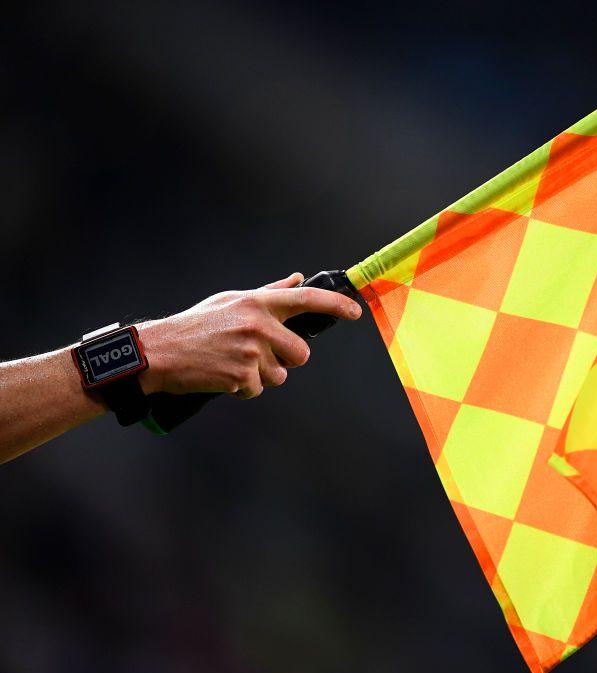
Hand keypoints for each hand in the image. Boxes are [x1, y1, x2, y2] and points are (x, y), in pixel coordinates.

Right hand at [136, 273, 360, 398]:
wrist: (160, 351)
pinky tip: (223, 375)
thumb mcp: (232, 301)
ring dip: (262, 375)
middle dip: (285, 359)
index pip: (306, 300)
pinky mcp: (241, 375)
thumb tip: (298, 279)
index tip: (355, 311)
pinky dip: (244, 388)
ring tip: (233, 363)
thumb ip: (269, 293)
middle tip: (258, 355)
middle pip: (301, 354)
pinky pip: (259, 389)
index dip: (335, 306)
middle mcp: (258, 324)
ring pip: (280, 375)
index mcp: (258, 303)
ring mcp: (251, 351)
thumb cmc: (197, 325)